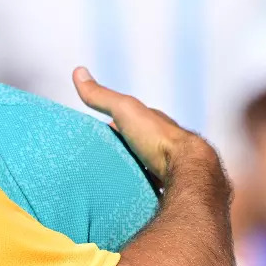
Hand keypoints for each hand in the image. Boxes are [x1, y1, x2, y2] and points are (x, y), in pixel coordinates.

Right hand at [72, 67, 206, 180]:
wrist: (186, 169)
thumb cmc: (156, 137)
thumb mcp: (124, 110)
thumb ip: (102, 96)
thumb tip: (78, 71)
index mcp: (151, 123)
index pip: (128, 121)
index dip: (112, 125)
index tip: (95, 134)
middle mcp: (161, 143)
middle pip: (135, 145)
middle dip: (121, 150)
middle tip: (98, 159)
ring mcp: (166, 166)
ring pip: (143, 167)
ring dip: (130, 171)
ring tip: (109, 179)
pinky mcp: (166, 186)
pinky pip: (148, 186)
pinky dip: (138, 188)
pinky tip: (126, 194)